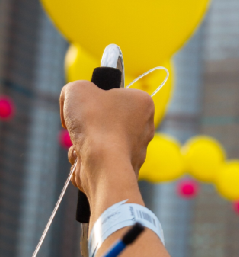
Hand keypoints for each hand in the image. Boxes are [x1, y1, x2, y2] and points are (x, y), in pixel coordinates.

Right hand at [59, 80, 154, 196]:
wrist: (103, 164)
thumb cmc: (94, 121)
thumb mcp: (77, 89)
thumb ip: (75, 88)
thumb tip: (74, 102)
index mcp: (143, 102)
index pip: (113, 94)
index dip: (93, 99)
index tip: (85, 106)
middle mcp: (145, 125)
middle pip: (104, 120)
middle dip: (86, 125)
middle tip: (81, 127)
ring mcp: (137, 149)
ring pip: (99, 141)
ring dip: (82, 143)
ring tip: (82, 146)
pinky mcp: (126, 168)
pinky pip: (100, 161)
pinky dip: (87, 160)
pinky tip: (85, 160)